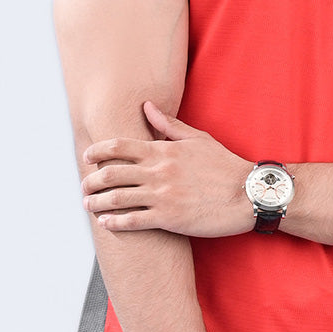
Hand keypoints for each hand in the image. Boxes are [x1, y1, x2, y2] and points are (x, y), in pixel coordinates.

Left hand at [81, 102, 251, 236]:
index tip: (87, 157)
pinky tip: (106, 223)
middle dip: (91, 180)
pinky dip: (114, 222)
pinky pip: (133, 220)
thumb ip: (169, 125)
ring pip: (117, 198)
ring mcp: (162, 195)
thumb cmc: (225, 166)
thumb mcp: (198, 139)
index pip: (119, 146)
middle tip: (84, 186)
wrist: (248, 193)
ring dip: (97, 202)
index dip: (97, 151)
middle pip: (111, 173)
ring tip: (88, 205)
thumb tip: (147, 107)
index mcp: (164, 150)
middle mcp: (159, 171)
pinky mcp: (169, 217)